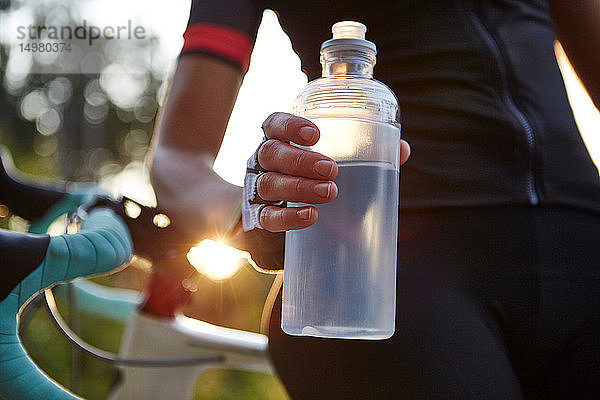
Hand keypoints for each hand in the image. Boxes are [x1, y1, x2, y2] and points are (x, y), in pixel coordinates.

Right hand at [256, 112, 409, 231]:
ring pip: (268, 184)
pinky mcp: (261, 218)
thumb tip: (401, 149)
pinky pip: (267, 217)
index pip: (275, 124)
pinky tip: (310, 216)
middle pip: (271, 153)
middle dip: (300, 161)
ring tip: (328, 192)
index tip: (315, 135)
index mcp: (281, 140)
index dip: (290, 126)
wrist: (279, 216)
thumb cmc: (313, 179)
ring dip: (298, 187)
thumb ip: (366, 154)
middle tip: (331, 170)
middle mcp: (265, 162)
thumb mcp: (336, 162)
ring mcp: (259, 189)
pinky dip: (288, 217)